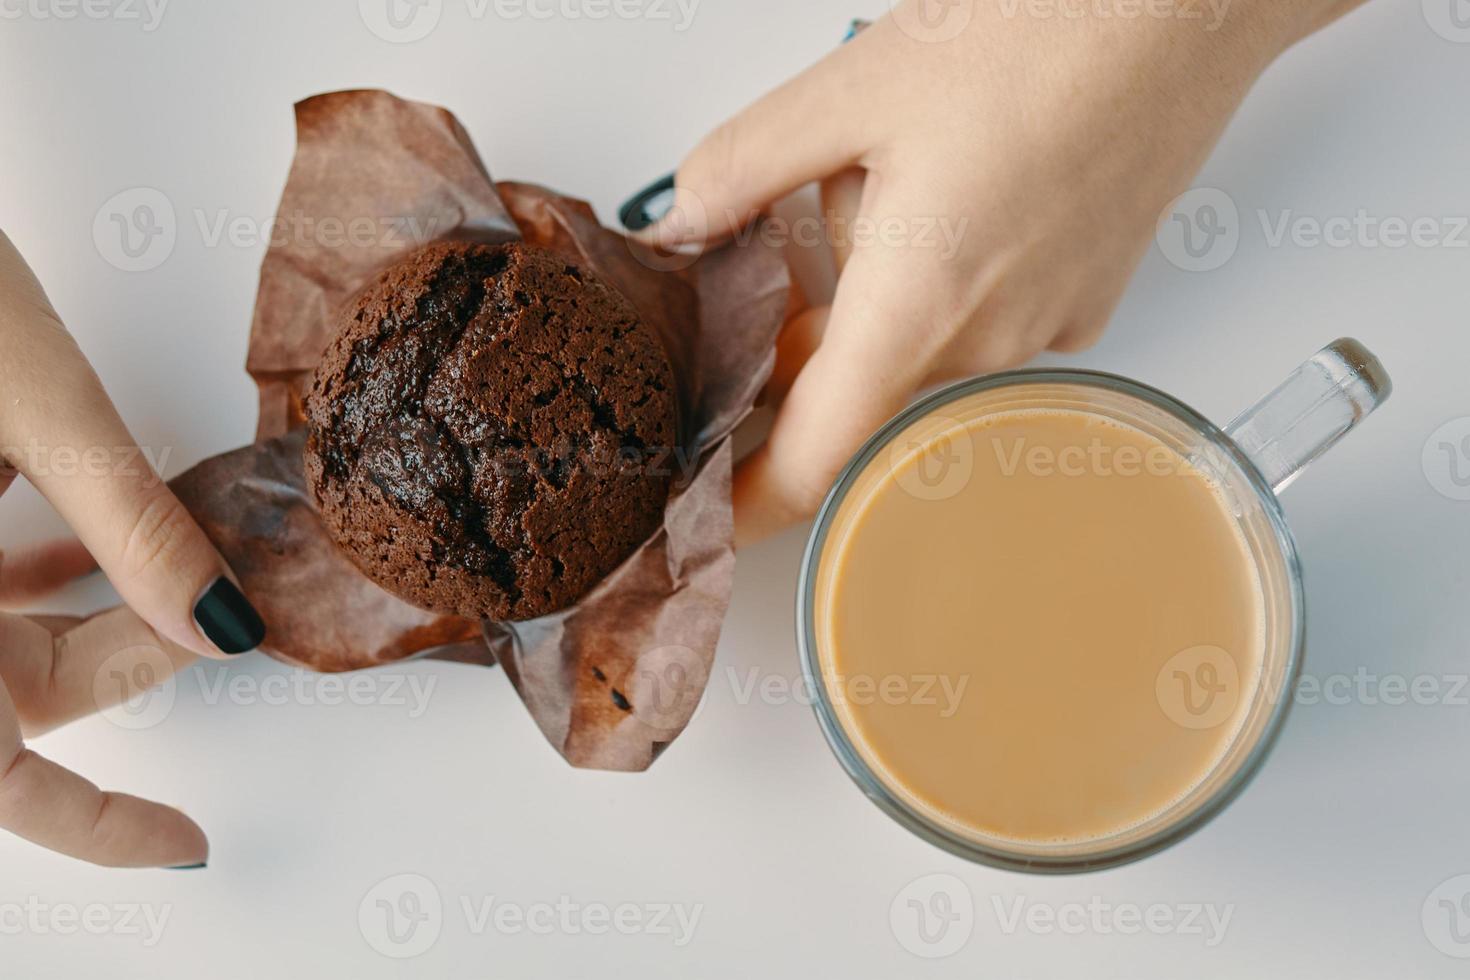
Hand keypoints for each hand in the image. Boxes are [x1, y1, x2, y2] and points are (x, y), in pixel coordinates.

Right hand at [0, 230, 265, 866]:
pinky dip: (22, 576)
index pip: (0, 780)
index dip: (100, 820)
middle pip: (4, 708)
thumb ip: (128, 528)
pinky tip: (71, 546)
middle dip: (110, 672)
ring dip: (70, 624)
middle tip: (206, 623)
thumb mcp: (34, 407)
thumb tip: (222, 626)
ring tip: (161, 583)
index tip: (185, 845)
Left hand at [644, 0, 1361, 544]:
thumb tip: (683, 221)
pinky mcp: (1086, 301)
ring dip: (876, 301)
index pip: (813, 459)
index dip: (748, 504)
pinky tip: (951, 191)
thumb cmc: (1047, 32)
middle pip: (857, 392)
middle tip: (775, 260)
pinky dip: (941, 285)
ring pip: (919, 350)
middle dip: (803, 347)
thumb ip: (743, 166)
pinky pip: (981, 324)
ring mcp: (1045, 328)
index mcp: (916, 305)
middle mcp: (987, 341)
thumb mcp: (853, 87)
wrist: (1188, 7)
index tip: (706, 518)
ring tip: (889, 182)